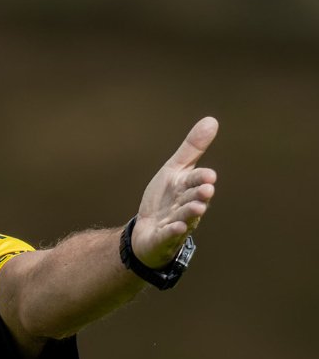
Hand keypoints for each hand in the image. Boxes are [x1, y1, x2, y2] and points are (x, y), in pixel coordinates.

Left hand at [131, 116, 218, 267]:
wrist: (147, 231)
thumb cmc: (165, 199)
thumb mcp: (174, 171)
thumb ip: (192, 149)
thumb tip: (212, 120)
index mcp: (187, 188)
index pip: (196, 181)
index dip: (201, 178)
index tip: (208, 176)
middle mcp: (185, 206)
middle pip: (193, 199)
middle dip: (200, 195)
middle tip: (206, 190)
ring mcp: (175, 223)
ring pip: (184, 217)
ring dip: (190, 213)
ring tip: (197, 208)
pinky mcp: (162, 238)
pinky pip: (168, 235)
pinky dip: (172, 232)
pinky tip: (175, 228)